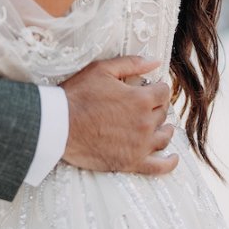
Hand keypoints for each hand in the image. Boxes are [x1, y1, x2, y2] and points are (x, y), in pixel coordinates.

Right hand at [62, 56, 177, 174]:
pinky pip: (159, 166)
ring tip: (158, 127)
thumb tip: (156, 61)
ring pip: (163, 136)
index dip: (156, 88)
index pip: (163, 92)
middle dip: (155, 107)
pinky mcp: (131, 162)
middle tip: (142, 105)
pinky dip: (169, 162)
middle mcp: (145, 123)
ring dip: (163, 129)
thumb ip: (131, 63)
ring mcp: (140, 145)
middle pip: (162, 113)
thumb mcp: (101, 70)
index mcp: (141, 99)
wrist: (57, 125)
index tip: (148, 89)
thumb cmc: (76, 96)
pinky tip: (171, 157)